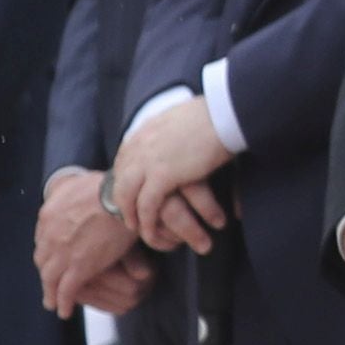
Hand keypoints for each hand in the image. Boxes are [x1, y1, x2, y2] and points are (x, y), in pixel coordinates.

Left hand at [37, 168, 139, 317]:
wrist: (117, 197)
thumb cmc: (106, 186)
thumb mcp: (77, 183)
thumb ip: (68, 191)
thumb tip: (67, 190)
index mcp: (48, 215)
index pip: (42, 240)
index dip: (48, 252)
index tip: (53, 259)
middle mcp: (49, 236)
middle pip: (42, 260)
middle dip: (45, 274)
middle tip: (49, 284)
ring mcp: (62, 253)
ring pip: (50, 278)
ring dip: (50, 293)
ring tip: (53, 303)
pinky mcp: (79, 267)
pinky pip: (66, 290)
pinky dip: (63, 302)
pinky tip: (65, 311)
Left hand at [113, 95, 232, 254]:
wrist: (224, 113)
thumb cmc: (215, 113)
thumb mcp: (183, 117)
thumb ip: (172, 128)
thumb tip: (178, 132)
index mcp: (144, 130)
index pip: (124, 159)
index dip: (126, 178)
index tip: (132, 190)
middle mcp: (138, 146)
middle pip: (120, 178)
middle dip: (121, 198)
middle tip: (127, 213)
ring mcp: (147, 161)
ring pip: (127, 195)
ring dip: (129, 213)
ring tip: (135, 227)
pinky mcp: (162, 176)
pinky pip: (147, 205)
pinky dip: (146, 221)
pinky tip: (150, 231)